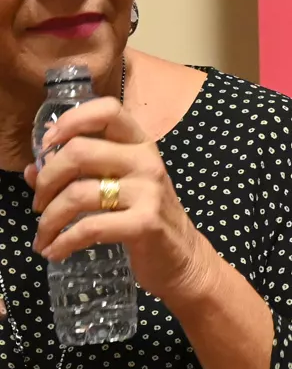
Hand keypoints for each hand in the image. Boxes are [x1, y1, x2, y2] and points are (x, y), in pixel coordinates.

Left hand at [27, 96, 220, 306]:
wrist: (182, 257)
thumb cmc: (146, 217)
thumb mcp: (118, 188)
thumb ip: (78, 174)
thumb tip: (31, 169)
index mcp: (140, 145)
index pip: (108, 111)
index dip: (71, 121)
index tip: (48, 145)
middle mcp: (147, 161)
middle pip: (79, 152)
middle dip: (46, 180)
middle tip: (39, 203)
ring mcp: (149, 191)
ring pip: (77, 194)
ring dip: (49, 219)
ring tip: (44, 235)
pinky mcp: (145, 223)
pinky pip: (89, 228)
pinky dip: (62, 243)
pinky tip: (54, 252)